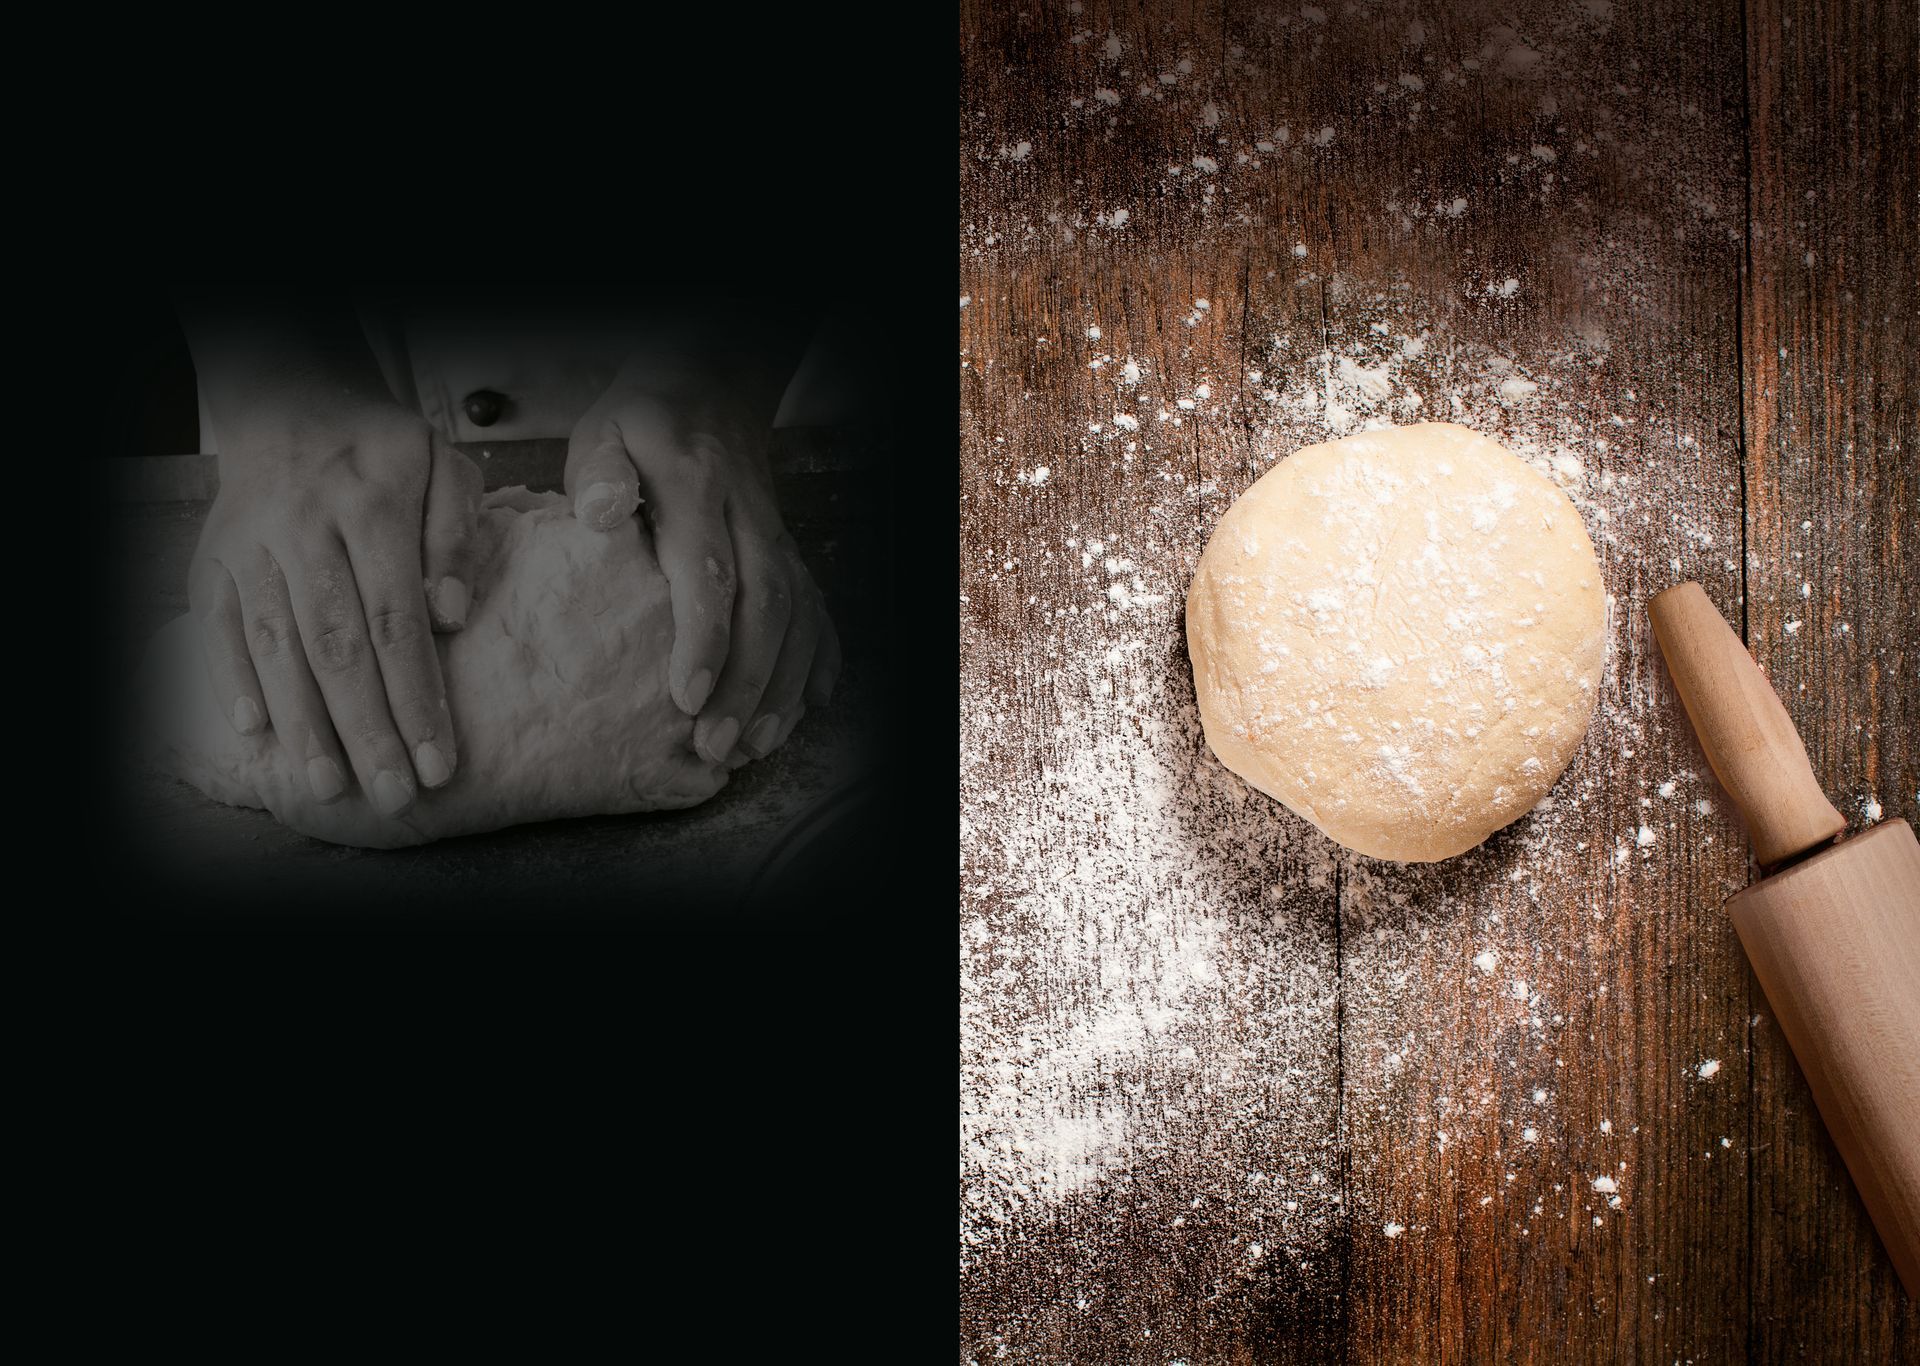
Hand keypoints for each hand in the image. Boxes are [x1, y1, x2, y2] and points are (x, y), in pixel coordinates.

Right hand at [189, 392, 483, 814]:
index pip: (398, 620)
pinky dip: (232, 681)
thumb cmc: (385, 450)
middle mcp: (304, 529)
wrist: (291, 403)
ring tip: (329, 784)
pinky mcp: (212, 561)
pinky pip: (218, 627)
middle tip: (394, 794)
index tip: (440, 763)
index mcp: (371, 506)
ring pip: (276, 645)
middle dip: (367, 729)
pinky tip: (256, 733)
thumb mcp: (444, 464)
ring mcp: (251, 548)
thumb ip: (456, 535)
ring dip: (302, 722)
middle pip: (338, 645)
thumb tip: (453, 616)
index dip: (417, 697)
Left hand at [564, 364, 838, 765]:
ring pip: (799, 617)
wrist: (708, 390)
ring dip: (782, 686)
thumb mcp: (604, 431)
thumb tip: (599, 510)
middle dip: (747, 683)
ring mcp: (777, 537)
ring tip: (753, 746)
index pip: (709, 570)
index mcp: (698, 486)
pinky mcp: (790, 554)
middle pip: (767, 605)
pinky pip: (818, 612)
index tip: (685, 697)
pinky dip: (818, 662)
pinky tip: (804, 707)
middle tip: (715, 746)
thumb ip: (598, 470)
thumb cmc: (640, 426)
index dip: (704, 638)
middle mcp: (749, 517)